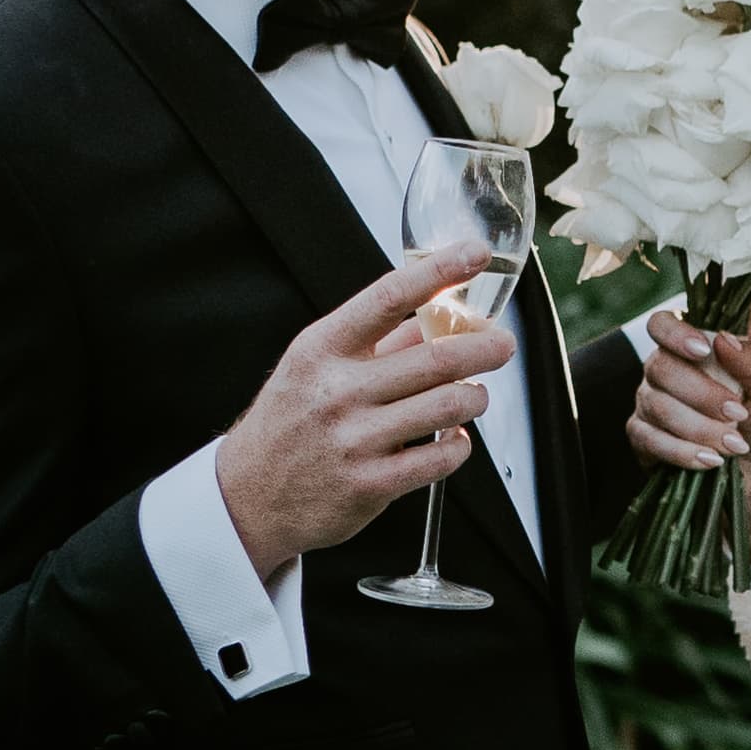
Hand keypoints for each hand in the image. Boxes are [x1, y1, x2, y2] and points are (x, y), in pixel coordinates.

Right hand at [215, 246, 514, 573]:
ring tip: (475, 396)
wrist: (247, 496)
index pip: (389, 297)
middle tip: (503, 345)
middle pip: (434, 358)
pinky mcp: (370, 484)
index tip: (475, 254)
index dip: (439, 271)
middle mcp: (337, 390)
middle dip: (484, 348)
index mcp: (322, 349)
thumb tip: (437, 314)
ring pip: (446, 407)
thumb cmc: (289, 423)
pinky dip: (459, 446)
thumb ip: (377, 342)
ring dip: (475, 398)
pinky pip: (439, 459)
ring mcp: (354, 439)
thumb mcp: (316, 368)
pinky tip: (454, 439)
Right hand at [631, 304, 750, 566]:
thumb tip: (723, 340)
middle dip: (702, 394)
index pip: (662, 324)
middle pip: (660, 367)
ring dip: (700, 428)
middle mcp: (664, 371)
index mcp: (692, 348)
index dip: (675, 334)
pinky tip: (711, 460)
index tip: (703, 351)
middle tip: (739, 413)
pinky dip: (683, 452)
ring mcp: (649, 403)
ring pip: (657, 406)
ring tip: (736, 445)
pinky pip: (650, 439)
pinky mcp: (643, 438)